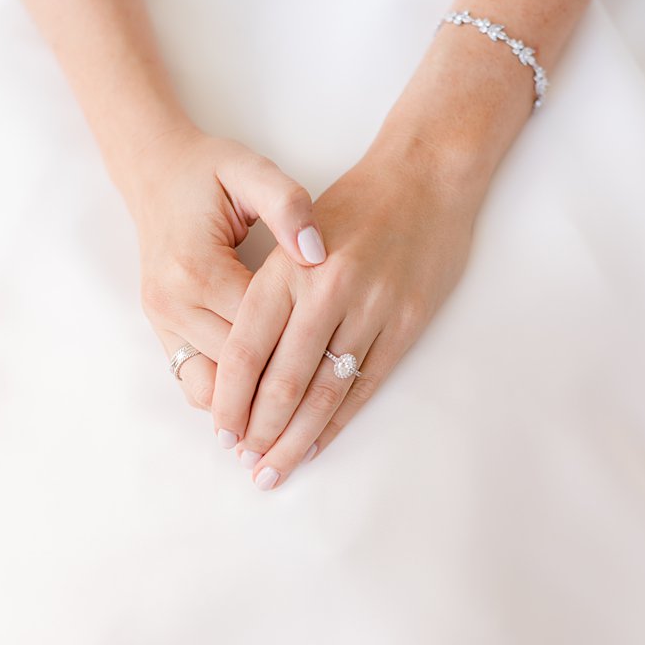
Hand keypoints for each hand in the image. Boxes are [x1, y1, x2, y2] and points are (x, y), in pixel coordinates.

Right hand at [119, 126, 327, 412]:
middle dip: (274, 402)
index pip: (256, 332)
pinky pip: (190, 377)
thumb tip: (318, 251)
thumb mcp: (251, 172)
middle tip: (318, 432)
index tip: (339, 379)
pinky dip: (222, 397)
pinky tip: (254, 412)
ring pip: (207, 385)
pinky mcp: (159, 326)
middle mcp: (173, 301)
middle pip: (233, 370)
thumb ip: (288, 207)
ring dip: (244, 411)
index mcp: (196, 268)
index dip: (297, 361)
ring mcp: (161, 318)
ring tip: (284, 441)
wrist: (154, 169)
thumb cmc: (208, 170)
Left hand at [211, 137, 482, 487]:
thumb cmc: (351, 206)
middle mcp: (326, 291)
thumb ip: (267, 295)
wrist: (425, 175)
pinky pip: (365, 386)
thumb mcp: (291, 236)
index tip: (219, 429)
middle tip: (242, 460)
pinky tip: (316, 445)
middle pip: (282, 380)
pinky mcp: (407, 323)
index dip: (230, 397)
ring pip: (324, 392)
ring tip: (273, 468)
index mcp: (287, 269)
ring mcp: (371, 309)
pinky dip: (337, 422)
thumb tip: (233, 365)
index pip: (246, 349)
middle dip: (258, 429)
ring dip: (295, 438)